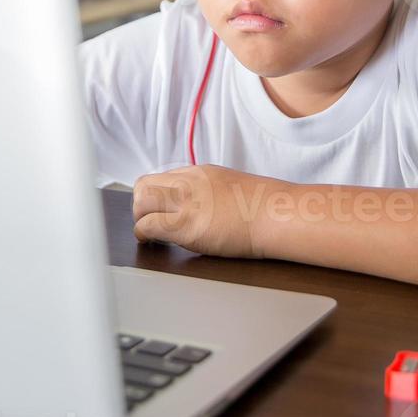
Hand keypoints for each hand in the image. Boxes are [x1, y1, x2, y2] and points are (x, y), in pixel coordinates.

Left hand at [131, 164, 279, 258]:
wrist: (278, 214)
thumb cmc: (265, 207)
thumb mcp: (232, 187)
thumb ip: (210, 192)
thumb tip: (201, 206)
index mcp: (200, 173)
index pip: (162, 178)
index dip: (155, 196)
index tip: (158, 210)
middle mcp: (189, 182)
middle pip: (143, 185)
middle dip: (140, 206)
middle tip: (147, 221)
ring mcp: (186, 201)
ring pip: (140, 202)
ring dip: (139, 219)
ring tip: (148, 234)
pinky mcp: (185, 224)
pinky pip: (148, 226)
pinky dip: (144, 235)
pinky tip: (152, 243)